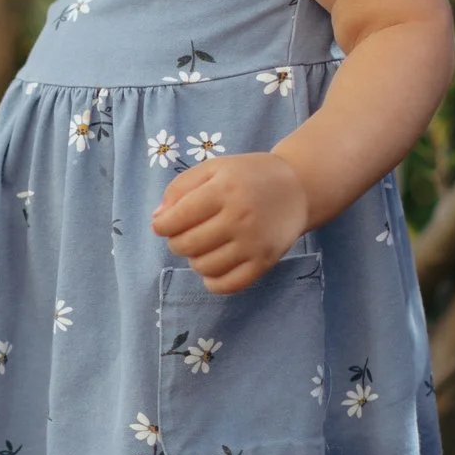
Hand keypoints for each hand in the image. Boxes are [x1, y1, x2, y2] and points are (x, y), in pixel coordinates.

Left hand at [150, 151, 309, 293]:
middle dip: (176, 242)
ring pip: (204, 267)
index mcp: (224, 189)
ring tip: (204, 246)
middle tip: (185, 234)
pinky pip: (228, 285)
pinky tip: (215, 266)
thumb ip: (179, 188)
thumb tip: (157, 219)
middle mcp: (240, 217)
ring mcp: (254, 242)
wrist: (297, 187)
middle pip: (187, 245)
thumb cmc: (247, 176)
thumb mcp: (213, 168)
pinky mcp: (265, 262)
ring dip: (195, 260)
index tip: (164, 224)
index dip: (162, 225)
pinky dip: (213, 282)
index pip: (177, 218)